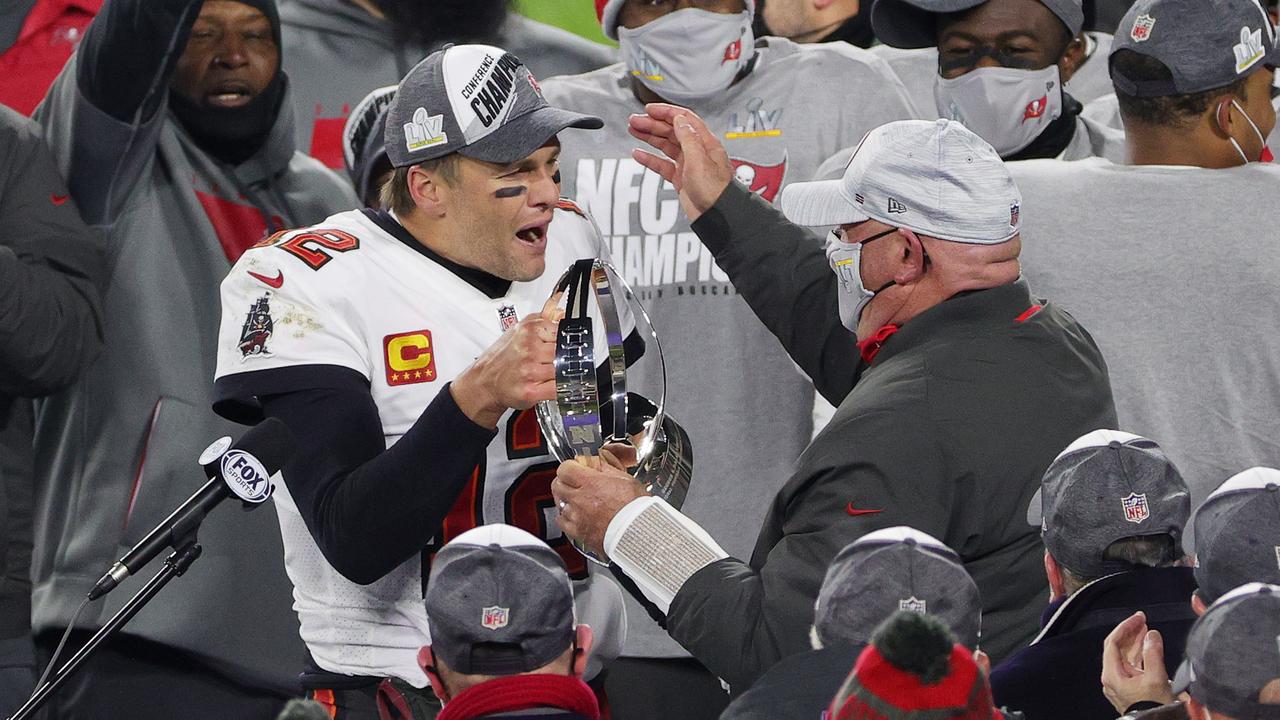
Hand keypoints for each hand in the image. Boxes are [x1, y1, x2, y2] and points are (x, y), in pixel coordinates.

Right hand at [451, 295, 559, 427]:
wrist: (485, 381)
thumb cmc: (502, 357)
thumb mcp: (520, 330)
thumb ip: (543, 320)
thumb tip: (562, 313)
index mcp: (529, 330)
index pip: (562, 333)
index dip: (563, 342)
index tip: (561, 347)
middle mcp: (530, 349)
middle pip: (564, 352)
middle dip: (562, 359)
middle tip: (552, 363)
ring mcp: (530, 370)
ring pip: (563, 370)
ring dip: (561, 374)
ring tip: (549, 374)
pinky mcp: (531, 391)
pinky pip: (558, 389)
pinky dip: (560, 389)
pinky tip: (552, 385)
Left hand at [552, 456, 648, 557]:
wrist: (638, 533)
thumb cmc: (635, 508)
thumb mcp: (624, 478)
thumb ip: (604, 467)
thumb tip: (593, 461)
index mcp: (591, 482)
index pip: (565, 468)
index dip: (570, 466)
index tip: (575, 468)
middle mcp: (580, 499)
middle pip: (557, 484)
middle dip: (564, 481)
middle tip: (573, 482)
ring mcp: (577, 516)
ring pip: (559, 503)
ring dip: (565, 499)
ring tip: (576, 499)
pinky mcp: (577, 532)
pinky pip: (561, 521)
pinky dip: (565, 517)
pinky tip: (575, 515)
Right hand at [628, 103, 733, 221]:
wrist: (717, 214)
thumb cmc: (715, 190)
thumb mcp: (699, 159)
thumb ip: (688, 138)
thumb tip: (680, 120)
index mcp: (705, 143)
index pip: (684, 119)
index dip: (666, 112)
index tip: (649, 109)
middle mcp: (697, 151)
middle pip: (672, 131)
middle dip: (652, 124)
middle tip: (635, 121)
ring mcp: (688, 164)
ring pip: (665, 145)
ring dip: (649, 137)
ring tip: (634, 130)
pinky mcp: (681, 178)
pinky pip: (662, 165)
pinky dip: (650, 159)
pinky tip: (639, 154)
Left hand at [1101, 611, 1174, 712]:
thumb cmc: (1154, 708)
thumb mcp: (1156, 679)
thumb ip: (1153, 654)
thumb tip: (1151, 635)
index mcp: (1112, 674)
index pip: (1113, 642)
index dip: (1125, 627)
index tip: (1138, 618)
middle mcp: (1113, 678)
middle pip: (1117, 648)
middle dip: (1130, 632)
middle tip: (1141, 621)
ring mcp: (1121, 684)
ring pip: (1125, 657)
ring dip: (1135, 642)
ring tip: (1146, 630)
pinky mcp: (1131, 688)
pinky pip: (1131, 666)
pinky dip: (1139, 654)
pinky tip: (1148, 647)